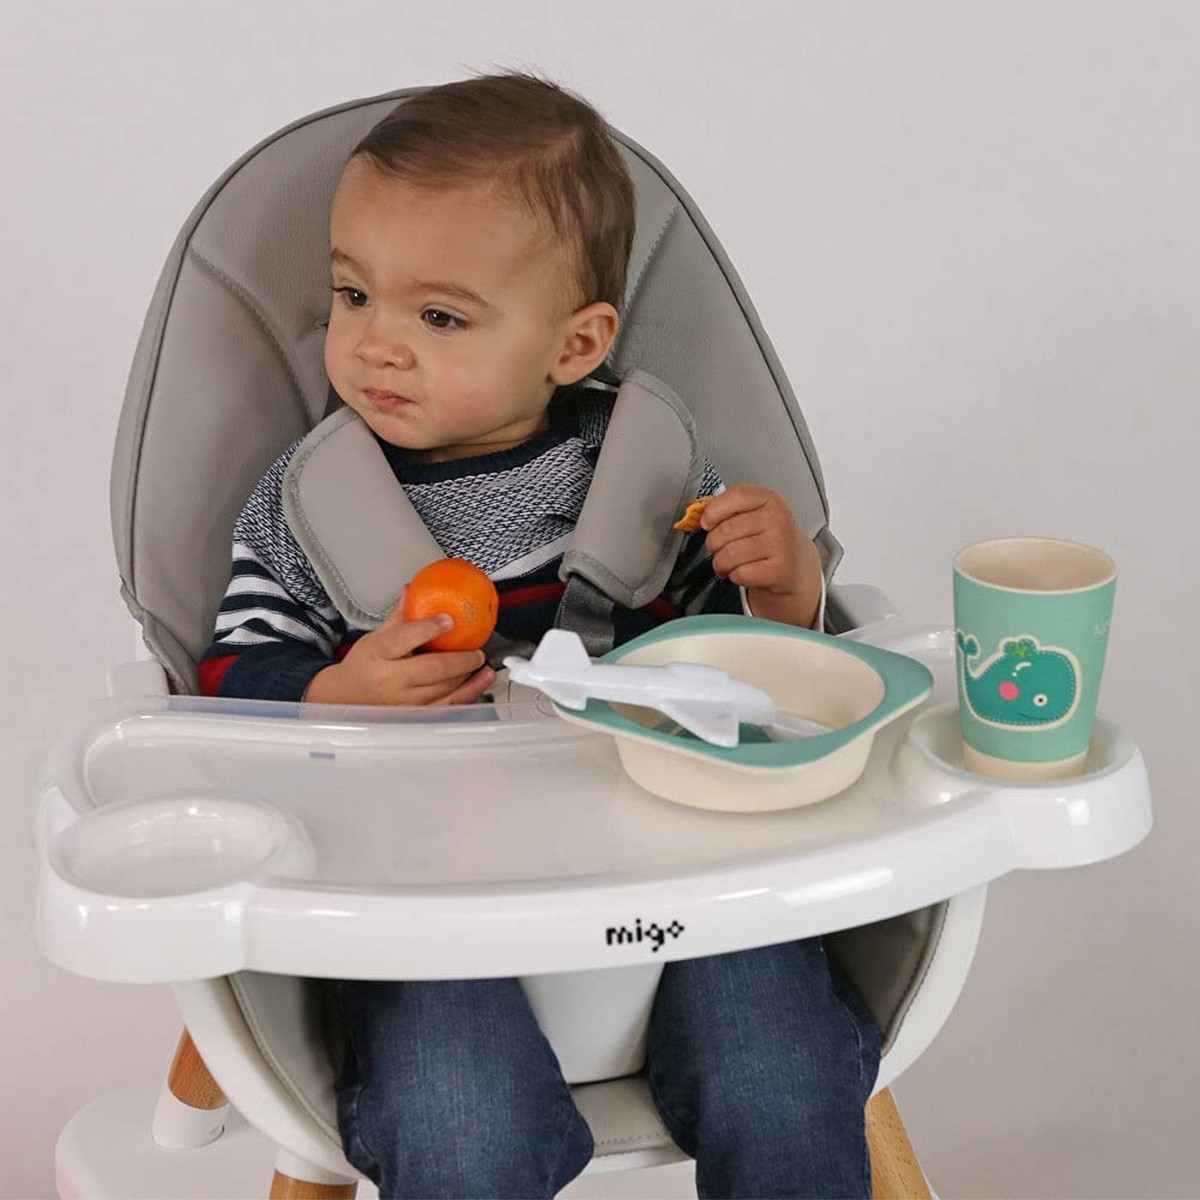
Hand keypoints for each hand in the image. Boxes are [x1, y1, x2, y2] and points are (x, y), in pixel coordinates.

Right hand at [303, 608, 494, 705]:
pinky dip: (469, 693)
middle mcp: (392, 680)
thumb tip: (415, 589)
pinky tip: (481, 680)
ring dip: (468, 676)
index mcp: (379, 653)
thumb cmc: (364, 665)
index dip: (429, 628)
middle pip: (432, 669)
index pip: (405, 638)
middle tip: (476, 648)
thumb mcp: (375, 636)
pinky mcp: (416, 714)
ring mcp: (405, 701)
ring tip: (481, 661)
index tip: (448, 619)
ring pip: (444, 690)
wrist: (347, 696)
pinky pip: (448, 705)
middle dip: (459, 659)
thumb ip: (401, 616)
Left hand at [700, 484, 822, 627]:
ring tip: (726, 564)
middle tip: (717, 549)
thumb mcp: (755, 513)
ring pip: (730, 554)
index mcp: (769, 499)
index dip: (714, 511)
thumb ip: (728, 509)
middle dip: (713, 544)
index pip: (736, 497)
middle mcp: (778, 519)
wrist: (797, 562)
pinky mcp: (780, 570)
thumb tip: (696, 513)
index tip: (706, 523)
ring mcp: (781, 544)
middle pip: (726, 530)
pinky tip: (742, 573)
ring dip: (720, 563)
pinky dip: (734, 576)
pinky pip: (740, 573)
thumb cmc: (769, 535)